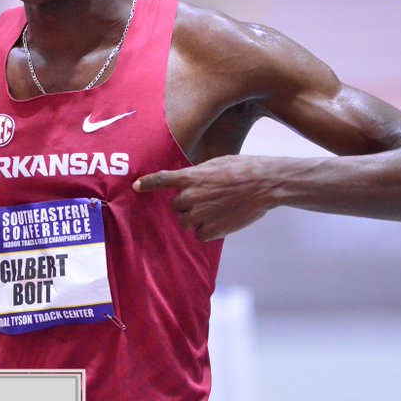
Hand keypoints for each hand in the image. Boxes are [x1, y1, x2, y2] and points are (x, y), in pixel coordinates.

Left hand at [132, 155, 276, 241]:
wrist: (265, 183)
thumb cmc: (244, 169)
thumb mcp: (216, 165)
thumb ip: (199, 176)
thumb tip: (191, 184)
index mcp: (191, 176)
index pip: (161, 180)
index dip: (147, 183)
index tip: (136, 186)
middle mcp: (190, 195)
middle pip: (176, 207)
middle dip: (187, 205)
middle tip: (207, 200)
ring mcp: (199, 213)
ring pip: (186, 222)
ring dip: (196, 219)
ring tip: (217, 210)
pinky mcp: (211, 229)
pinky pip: (200, 235)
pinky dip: (208, 231)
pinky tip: (222, 221)